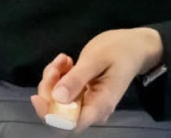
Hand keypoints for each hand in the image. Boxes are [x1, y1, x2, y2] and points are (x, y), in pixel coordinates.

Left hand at [29, 28, 163, 131]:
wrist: (132, 46)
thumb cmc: (120, 51)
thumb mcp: (97, 59)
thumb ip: (77, 78)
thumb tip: (57, 98)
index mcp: (100, 105)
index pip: (69, 123)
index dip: (50, 114)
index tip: (38, 95)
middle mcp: (92, 110)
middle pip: (59, 113)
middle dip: (50, 89)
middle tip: (58, 63)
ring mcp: (86, 103)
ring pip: (57, 100)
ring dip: (53, 79)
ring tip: (65, 59)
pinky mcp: (81, 94)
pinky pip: (61, 91)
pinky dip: (58, 76)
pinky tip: (67, 61)